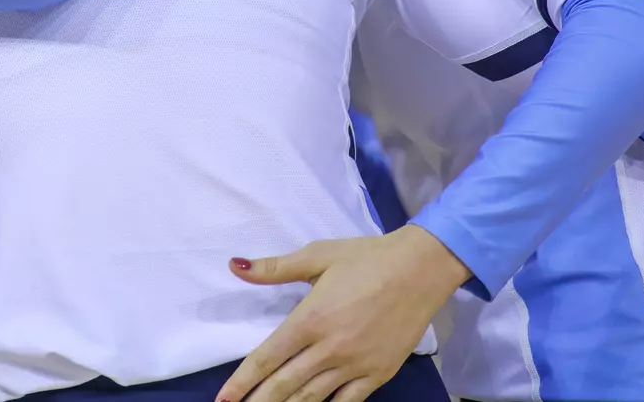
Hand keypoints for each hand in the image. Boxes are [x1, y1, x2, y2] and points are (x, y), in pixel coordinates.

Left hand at [216, 225, 469, 401]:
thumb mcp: (317, 256)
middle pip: (284, 386)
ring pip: (312, 399)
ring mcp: (355, 365)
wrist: (420, 269)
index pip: (266, 358)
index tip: (223, 398)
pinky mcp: (378, 374)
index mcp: (309, 320)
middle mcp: (329, 349)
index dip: (241, 381)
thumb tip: (235, 265)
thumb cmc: (366, 258)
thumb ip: (275, 268)